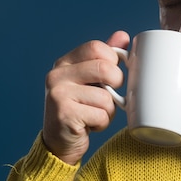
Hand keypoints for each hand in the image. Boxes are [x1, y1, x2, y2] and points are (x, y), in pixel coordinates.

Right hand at [42, 30, 129, 164]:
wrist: (60, 143)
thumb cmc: (81, 109)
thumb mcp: (91, 81)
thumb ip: (105, 58)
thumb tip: (123, 36)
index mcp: (64, 63)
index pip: (97, 47)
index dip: (113, 61)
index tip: (111, 76)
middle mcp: (57, 75)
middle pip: (105, 69)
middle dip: (116, 85)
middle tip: (108, 96)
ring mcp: (58, 94)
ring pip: (106, 96)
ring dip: (108, 110)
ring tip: (95, 114)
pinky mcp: (64, 114)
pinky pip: (101, 114)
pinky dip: (102, 123)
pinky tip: (89, 125)